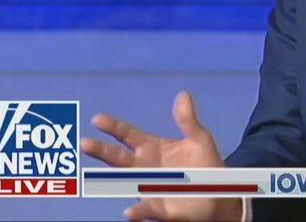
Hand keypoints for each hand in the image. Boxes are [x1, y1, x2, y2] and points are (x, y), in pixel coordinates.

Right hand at [81, 92, 241, 221]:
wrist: (220, 195)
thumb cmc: (207, 166)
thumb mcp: (199, 139)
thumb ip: (187, 120)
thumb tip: (183, 95)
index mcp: (152, 147)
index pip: (128, 135)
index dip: (113, 127)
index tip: (97, 119)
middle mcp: (144, 167)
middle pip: (117, 157)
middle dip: (101, 150)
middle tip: (84, 143)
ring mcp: (148, 187)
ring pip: (123, 182)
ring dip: (110, 180)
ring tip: (94, 176)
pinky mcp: (157, 208)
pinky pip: (144, 209)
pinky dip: (136, 210)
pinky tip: (130, 210)